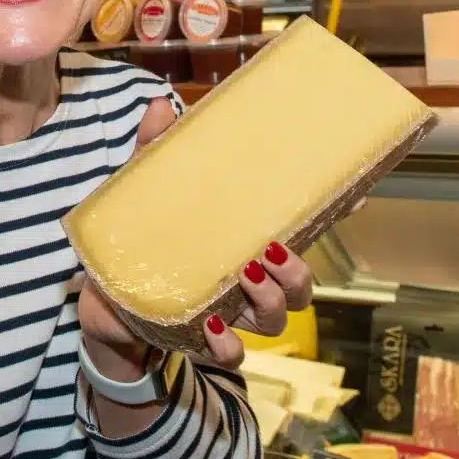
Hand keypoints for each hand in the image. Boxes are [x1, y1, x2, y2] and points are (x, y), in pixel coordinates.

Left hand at [78, 97, 317, 373]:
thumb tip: (161, 104)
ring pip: (276, 318)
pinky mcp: (199, 338)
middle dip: (297, 272)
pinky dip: (227, 345)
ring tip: (247, 275)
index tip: (355, 196)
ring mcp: (228, 311)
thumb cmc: (138, 236)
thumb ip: (155, 148)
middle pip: (300, 285)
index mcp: (243, 237)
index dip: (335, 213)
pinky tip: (213, 327)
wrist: (103, 296)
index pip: (301, 227)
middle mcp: (247, 278)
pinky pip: (230, 354)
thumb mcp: (146, 187)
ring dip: (272, 300)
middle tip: (270, 251)